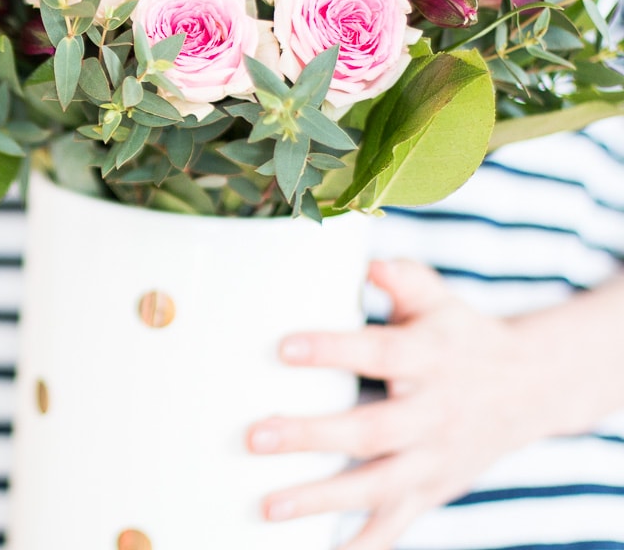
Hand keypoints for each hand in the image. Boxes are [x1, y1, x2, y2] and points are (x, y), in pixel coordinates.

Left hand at [245, 259, 551, 549]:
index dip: (334, 350)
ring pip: (377, 488)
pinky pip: (392, 527)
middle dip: (312, 437)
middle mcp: (435, 415)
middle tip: (254, 437)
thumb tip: (370, 264)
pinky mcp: (431, 492)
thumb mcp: (438, 300)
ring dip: (321, 500)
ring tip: (267, 506)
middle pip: (372, 431)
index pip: (381, 354)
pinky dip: (358, 545)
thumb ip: (404, 280)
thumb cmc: (459, 335)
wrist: (531, 387)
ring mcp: (434, 461)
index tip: (283, 348)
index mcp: (432, 359)